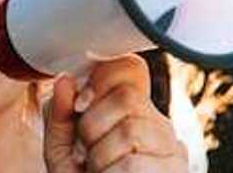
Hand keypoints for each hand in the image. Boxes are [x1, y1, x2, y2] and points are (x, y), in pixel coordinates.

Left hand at [44, 55, 186, 171]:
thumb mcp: (62, 154)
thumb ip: (60, 118)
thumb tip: (63, 80)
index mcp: (133, 114)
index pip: (129, 69)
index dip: (101, 81)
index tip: (80, 105)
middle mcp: (159, 127)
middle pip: (126, 98)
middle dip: (92, 127)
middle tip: (88, 155)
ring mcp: (172, 151)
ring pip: (130, 131)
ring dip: (100, 158)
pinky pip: (134, 164)